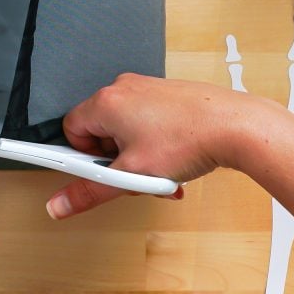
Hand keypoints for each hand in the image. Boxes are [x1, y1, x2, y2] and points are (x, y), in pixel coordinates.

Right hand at [45, 73, 283, 218]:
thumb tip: (58, 205)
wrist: (234, 125)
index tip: (102, 172)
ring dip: (138, 157)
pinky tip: (175, 161)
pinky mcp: (167, 94)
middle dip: (116, 160)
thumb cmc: (186, 141)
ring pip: (127, 130)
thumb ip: (90, 191)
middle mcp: (123, 88)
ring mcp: (147, 88)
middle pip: (101, 130)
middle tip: (136, 176)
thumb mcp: (132, 174)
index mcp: (106, 102)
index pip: (72, 128)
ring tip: (161, 173)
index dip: (85, 156)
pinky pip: (148, 122)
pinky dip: (155, 145)